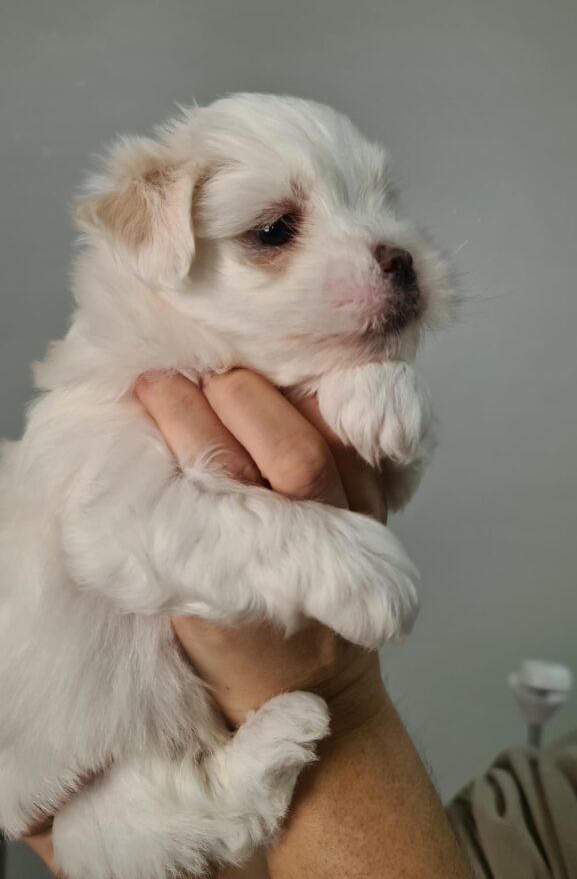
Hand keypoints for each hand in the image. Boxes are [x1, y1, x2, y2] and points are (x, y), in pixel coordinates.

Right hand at [137, 369, 389, 730]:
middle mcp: (319, 544)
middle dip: (233, 395)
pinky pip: (358, 434)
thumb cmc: (236, 649)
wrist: (312, 683)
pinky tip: (283, 379)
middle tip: (191, 373)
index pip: (222, 471)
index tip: (152, 384)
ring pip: (330, 435)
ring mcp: (359, 519)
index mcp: (257, 574)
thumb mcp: (182, 606)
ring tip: (233, 369)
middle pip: (291, 448)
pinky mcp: (377, 501)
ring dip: (278, 388)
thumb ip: (171, 532)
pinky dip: (320, 397)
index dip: (184, 417)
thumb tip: (135, 439)